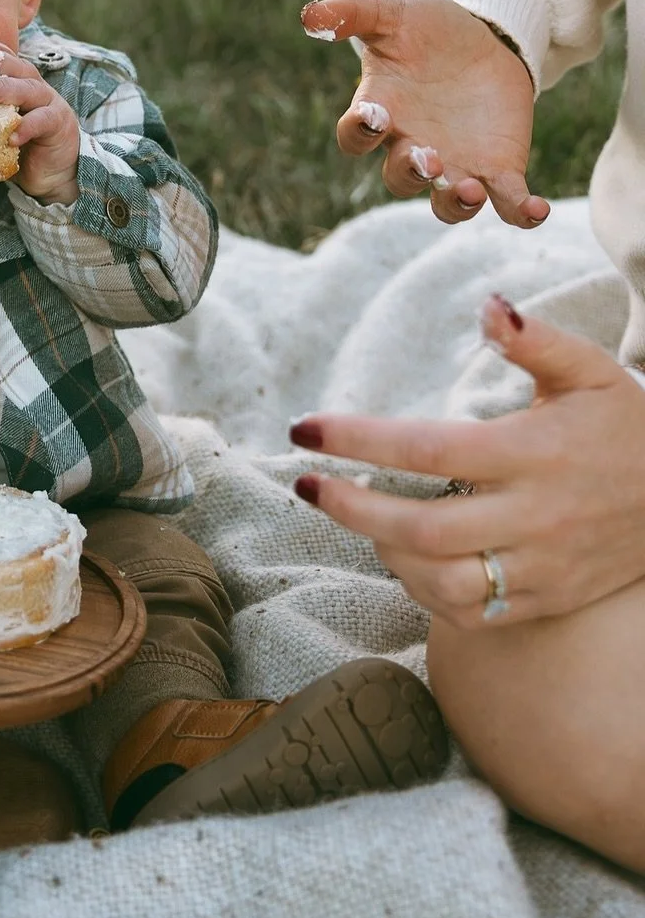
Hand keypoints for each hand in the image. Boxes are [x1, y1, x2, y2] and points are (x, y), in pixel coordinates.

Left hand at [0, 40, 80, 203]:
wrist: (53, 172)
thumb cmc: (20, 147)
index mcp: (20, 83)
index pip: (6, 58)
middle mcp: (35, 88)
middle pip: (15, 67)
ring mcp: (50, 104)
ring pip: (28, 89)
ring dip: (2, 89)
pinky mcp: (59, 125)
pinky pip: (43, 121)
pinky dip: (27, 127)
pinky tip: (12, 136)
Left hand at [291, 296, 644, 627]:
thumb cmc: (627, 426)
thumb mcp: (592, 373)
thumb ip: (537, 341)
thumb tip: (487, 305)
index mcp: (536, 453)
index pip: (429, 449)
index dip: (359, 439)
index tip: (304, 429)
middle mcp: (535, 516)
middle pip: (423, 529)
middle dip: (352, 508)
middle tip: (306, 485)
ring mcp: (541, 567)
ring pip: (443, 581)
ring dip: (384, 551)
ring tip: (357, 514)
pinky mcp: (546, 600)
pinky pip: (470, 612)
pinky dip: (422, 590)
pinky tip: (400, 554)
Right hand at [301, 0, 547, 227]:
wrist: (482, 37)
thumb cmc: (426, 28)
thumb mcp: (391, 12)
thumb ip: (352, 14)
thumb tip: (310, 17)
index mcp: (381, 112)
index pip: (356, 137)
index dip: (360, 132)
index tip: (373, 116)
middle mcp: (412, 146)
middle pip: (400, 178)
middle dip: (411, 172)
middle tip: (427, 159)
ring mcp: (456, 163)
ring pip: (447, 203)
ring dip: (456, 203)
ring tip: (471, 190)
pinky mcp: (498, 168)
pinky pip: (507, 202)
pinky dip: (520, 212)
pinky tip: (536, 210)